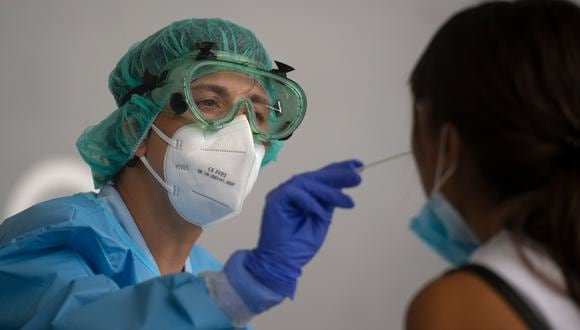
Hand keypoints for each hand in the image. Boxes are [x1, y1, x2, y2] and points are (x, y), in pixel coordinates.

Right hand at [244, 159, 362, 297]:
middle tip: (357, 179)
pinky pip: (295, 192)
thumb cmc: (299, 246)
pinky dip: (310, 202)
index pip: (320, 177)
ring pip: (307, 182)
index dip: (338, 169)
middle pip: (315, 176)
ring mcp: (282, 193)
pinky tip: (321, 213)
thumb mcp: (321, 220)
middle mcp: (291, 190)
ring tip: (347, 202)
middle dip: (338, 175)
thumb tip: (341, 185)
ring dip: (329, 192)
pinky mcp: (275, 199)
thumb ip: (327, 202)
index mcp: (302, 194)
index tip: (358, 165)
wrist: (282, 263)